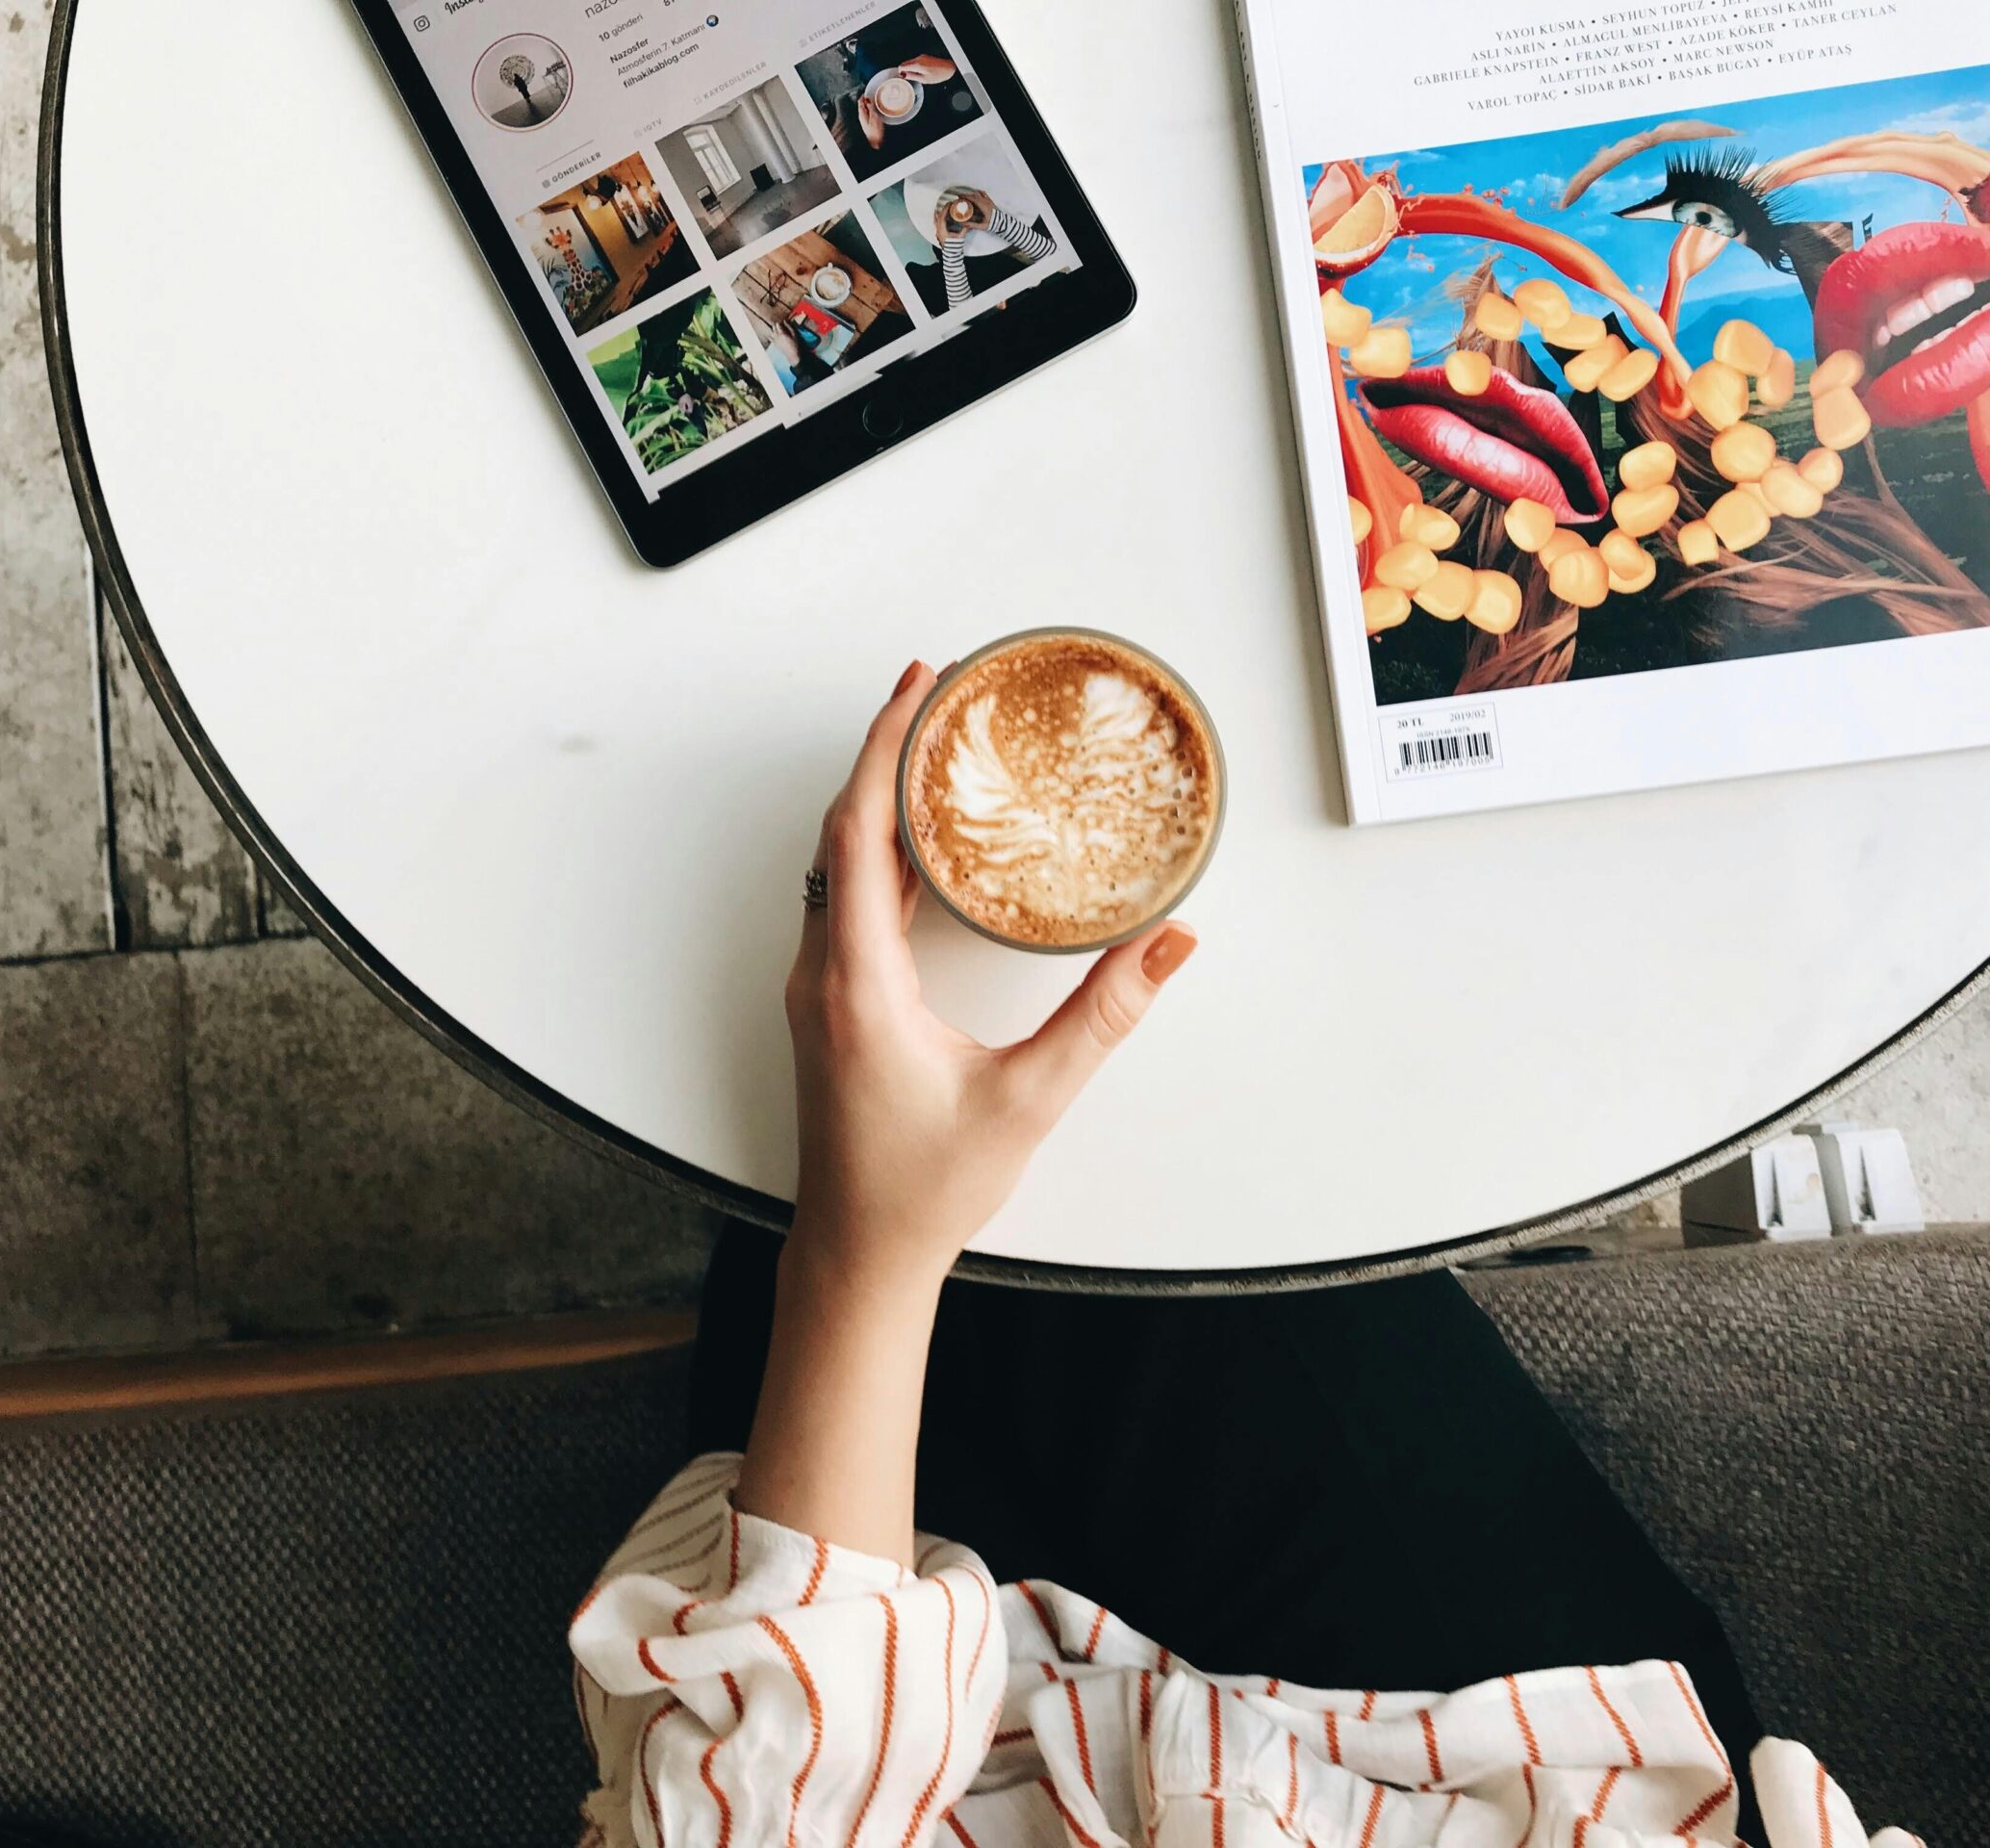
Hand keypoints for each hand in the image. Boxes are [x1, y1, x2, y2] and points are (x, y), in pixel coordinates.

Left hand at [784, 660, 1198, 1290]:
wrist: (858, 1256)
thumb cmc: (924, 1190)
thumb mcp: (1029, 1099)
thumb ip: (1104, 1016)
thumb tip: (1168, 944)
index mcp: (860, 984)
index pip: (859, 832)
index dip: (884, 749)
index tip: (918, 687)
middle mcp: (825, 974)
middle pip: (841, 830)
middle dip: (884, 751)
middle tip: (937, 691)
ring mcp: (821, 989)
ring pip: (838, 864)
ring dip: (879, 799)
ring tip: (933, 746)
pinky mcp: (831, 1005)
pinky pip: (845, 899)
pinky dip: (878, 850)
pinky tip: (921, 839)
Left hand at [857, 94, 884, 147]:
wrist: (875, 143)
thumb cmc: (875, 132)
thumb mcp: (874, 117)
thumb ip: (870, 108)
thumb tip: (868, 101)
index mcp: (862, 114)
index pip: (860, 102)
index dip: (863, 96)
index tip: (866, 91)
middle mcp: (862, 117)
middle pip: (862, 106)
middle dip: (865, 100)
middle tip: (870, 95)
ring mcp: (865, 121)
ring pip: (865, 110)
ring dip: (868, 105)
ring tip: (873, 101)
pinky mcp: (868, 124)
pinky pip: (868, 114)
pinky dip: (870, 110)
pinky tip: (874, 110)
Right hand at [893, 55, 957, 83]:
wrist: (948, 68)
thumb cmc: (939, 74)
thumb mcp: (924, 79)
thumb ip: (912, 76)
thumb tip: (904, 76)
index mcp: (917, 64)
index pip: (902, 66)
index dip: (900, 72)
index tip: (901, 77)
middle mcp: (918, 58)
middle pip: (905, 63)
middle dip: (905, 70)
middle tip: (908, 78)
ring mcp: (922, 57)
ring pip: (911, 62)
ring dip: (911, 68)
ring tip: (916, 76)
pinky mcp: (925, 57)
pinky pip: (916, 62)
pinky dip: (916, 67)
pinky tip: (921, 72)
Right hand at [935, 187, 995, 240]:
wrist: (1002, 222)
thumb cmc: (993, 224)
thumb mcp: (982, 226)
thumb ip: (972, 225)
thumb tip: (963, 224)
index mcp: (984, 206)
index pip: (973, 198)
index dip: (965, 196)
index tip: (959, 196)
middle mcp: (986, 202)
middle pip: (975, 195)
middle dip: (967, 195)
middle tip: (960, 197)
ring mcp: (989, 200)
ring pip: (979, 193)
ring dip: (972, 194)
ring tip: (966, 196)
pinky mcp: (990, 201)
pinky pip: (984, 194)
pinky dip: (978, 193)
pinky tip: (975, 194)